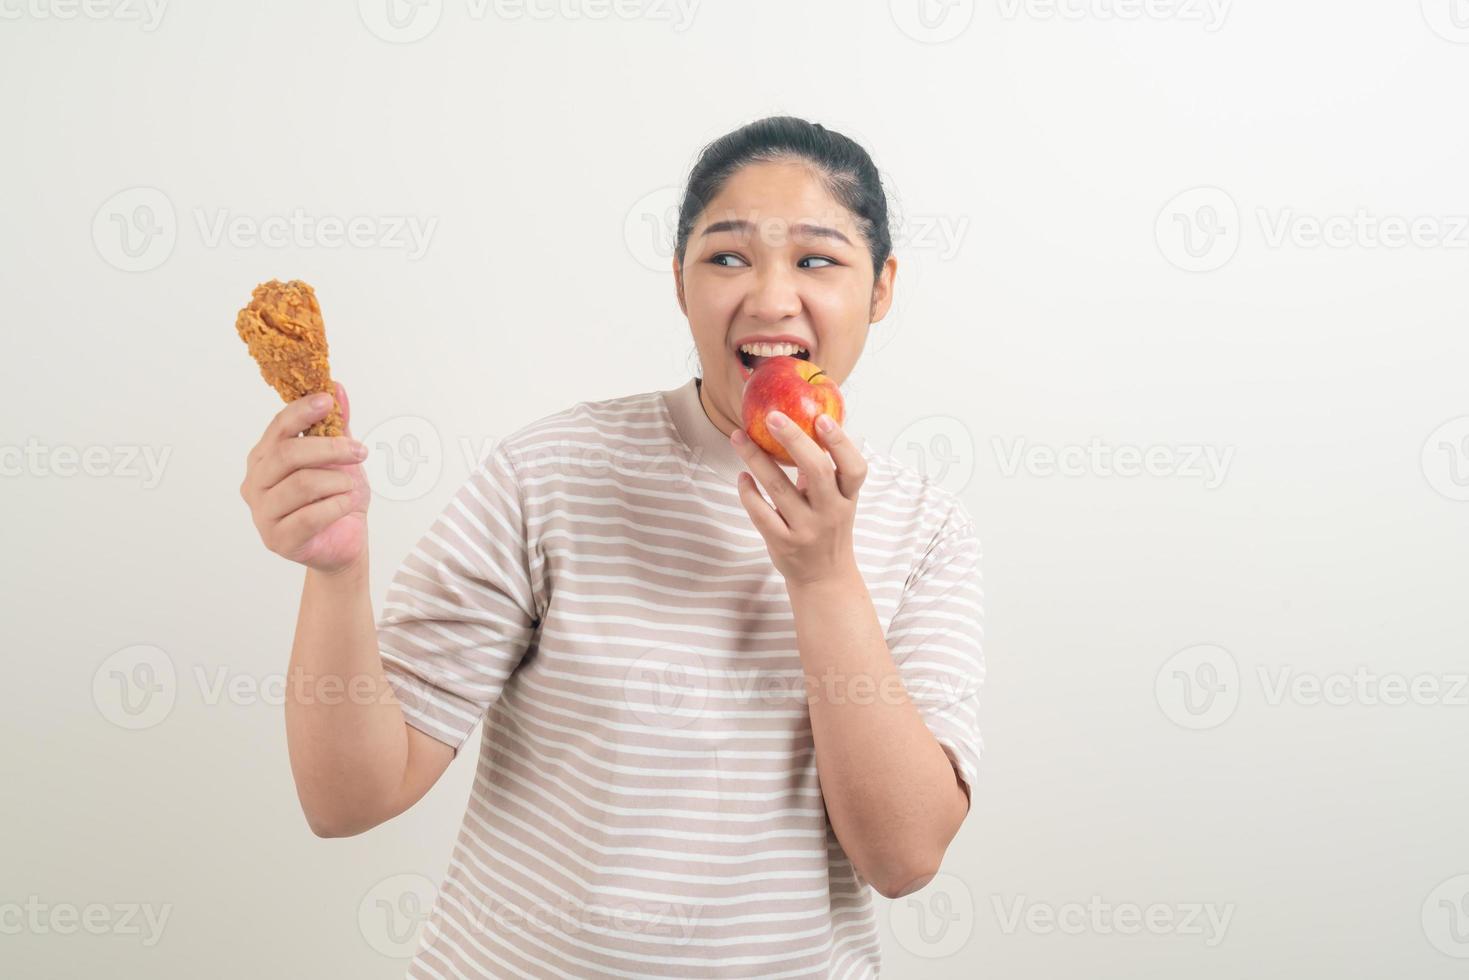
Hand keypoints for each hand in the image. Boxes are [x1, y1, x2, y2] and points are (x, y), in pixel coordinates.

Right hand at [240, 382, 370, 573]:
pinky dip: (338, 506)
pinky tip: (346, 506)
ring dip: (338, 482)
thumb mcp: (340, 458)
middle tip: (359, 451)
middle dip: (329, 449)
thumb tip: (337, 387)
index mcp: (264, 459)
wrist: (345, 542)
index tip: (328, 401)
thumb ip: (336, 425)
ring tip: (351, 487)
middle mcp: (255, 484)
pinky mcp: (278, 539)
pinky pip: (312, 515)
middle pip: (288, 454)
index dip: (302, 411)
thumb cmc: (336, 498)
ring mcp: (263, 514)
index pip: (278, 428)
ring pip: (303, 484)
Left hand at [730, 410, 867, 587]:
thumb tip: (803, 428)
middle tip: (773, 416)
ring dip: (756, 459)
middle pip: (815, 470)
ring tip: (738, 437)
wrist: (824, 579)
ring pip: (779, 488)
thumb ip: (825, 473)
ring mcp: (807, 529)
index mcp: (848, 498)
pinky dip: (748, 493)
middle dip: (793, 439)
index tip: (822, 418)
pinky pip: (761, 513)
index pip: (854, 468)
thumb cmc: (829, 529)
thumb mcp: (838, 502)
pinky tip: (742, 477)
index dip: (840, 442)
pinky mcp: (783, 543)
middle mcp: (831, 512)